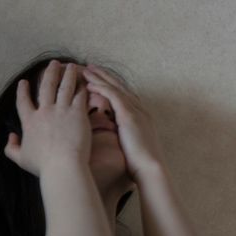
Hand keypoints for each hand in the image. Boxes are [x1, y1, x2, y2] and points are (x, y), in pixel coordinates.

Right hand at [6, 61, 91, 176]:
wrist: (62, 166)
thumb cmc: (42, 165)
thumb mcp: (20, 159)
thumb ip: (11, 148)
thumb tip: (10, 137)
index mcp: (30, 121)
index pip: (23, 101)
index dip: (22, 90)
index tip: (23, 82)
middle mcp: (45, 112)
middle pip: (46, 86)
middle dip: (50, 73)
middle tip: (54, 63)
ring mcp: (62, 111)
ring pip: (65, 86)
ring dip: (68, 74)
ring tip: (71, 66)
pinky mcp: (77, 114)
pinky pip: (80, 95)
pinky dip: (82, 87)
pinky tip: (85, 81)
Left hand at [82, 65, 164, 181]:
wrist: (149, 168)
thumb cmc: (138, 163)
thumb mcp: (128, 143)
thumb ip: (121, 134)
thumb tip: (109, 133)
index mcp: (140, 115)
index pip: (123, 94)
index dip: (110, 85)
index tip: (97, 79)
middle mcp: (139, 109)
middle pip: (119, 86)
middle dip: (104, 76)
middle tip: (90, 67)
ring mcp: (135, 110)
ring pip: (115, 88)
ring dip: (100, 78)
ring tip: (86, 70)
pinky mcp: (129, 115)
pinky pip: (113, 96)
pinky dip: (101, 88)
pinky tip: (90, 84)